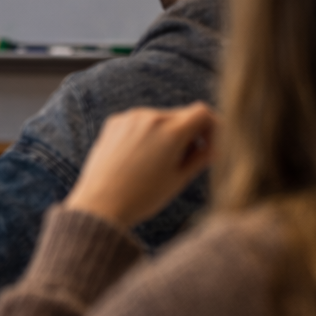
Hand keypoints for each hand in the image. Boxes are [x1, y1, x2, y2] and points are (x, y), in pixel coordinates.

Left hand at [65, 103, 215, 228]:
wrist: (101, 203)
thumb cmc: (144, 196)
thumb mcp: (180, 179)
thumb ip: (201, 157)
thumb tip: (214, 146)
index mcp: (171, 131)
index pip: (203, 112)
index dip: (212, 127)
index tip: (209, 145)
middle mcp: (151, 117)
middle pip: (181, 115)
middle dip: (189, 134)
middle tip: (185, 160)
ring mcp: (129, 117)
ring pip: (160, 119)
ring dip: (167, 134)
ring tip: (158, 163)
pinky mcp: (114, 122)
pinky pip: (139, 122)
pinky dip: (146, 134)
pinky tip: (138, 158)